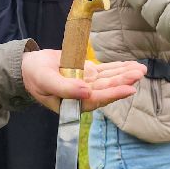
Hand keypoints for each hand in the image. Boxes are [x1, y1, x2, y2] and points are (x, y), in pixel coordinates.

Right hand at [21, 49, 145, 112]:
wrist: (29, 66)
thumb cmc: (34, 75)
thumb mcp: (46, 81)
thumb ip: (65, 88)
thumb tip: (87, 92)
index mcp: (73, 103)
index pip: (96, 99)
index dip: (113, 94)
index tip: (129, 89)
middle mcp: (83, 95)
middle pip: (107, 89)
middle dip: (124, 82)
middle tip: (139, 74)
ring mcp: (87, 84)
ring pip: (109, 79)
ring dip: (124, 74)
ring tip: (140, 69)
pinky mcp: (88, 74)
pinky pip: (105, 71)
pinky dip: (117, 67)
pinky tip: (130, 65)